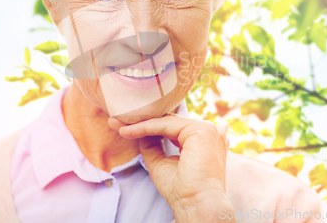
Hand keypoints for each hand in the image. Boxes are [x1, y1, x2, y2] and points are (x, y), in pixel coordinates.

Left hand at [108, 115, 236, 222]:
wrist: (196, 205)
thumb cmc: (182, 192)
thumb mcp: (161, 163)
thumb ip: (152, 145)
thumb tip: (138, 130)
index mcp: (205, 141)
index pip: (173, 127)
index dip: (148, 127)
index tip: (123, 128)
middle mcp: (211, 132)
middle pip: (170, 121)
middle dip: (141, 122)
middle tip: (116, 122)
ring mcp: (208, 129)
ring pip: (167, 121)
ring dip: (140, 123)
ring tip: (118, 125)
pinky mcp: (201, 130)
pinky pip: (166, 125)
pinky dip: (145, 127)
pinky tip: (127, 131)